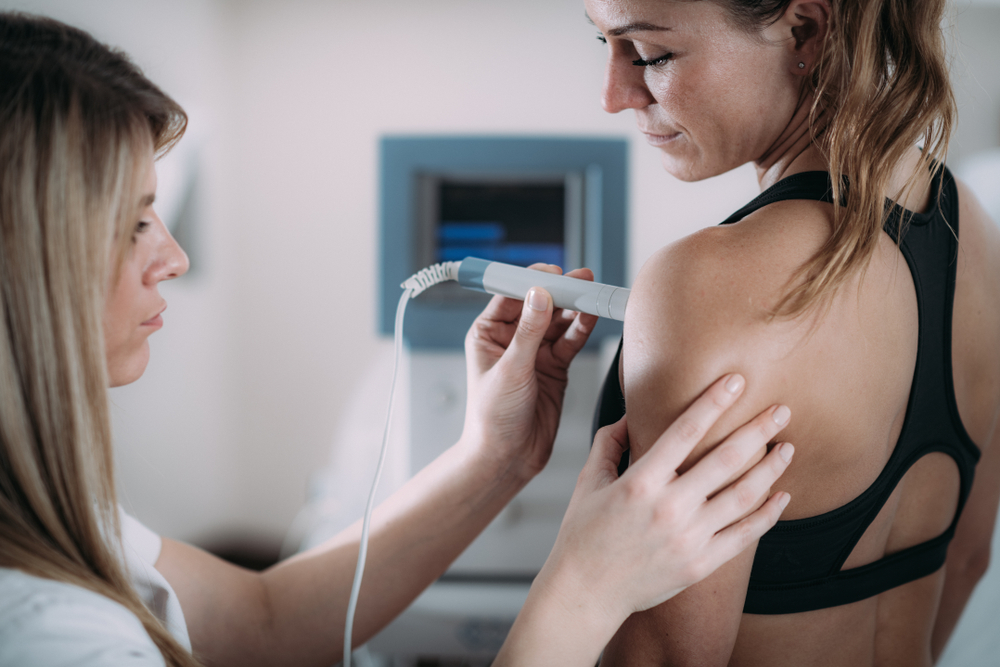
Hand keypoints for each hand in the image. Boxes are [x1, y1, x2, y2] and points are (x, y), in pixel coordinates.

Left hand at [460, 264, 598, 481]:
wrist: (507, 458)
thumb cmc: (492, 418)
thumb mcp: (510, 370)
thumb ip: (529, 332)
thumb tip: (539, 295)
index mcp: (488, 333)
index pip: (511, 295)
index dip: (533, 281)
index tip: (554, 273)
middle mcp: (511, 339)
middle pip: (539, 304)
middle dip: (560, 291)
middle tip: (582, 280)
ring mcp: (534, 352)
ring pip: (558, 321)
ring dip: (575, 308)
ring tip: (593, 294)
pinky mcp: (554, 367)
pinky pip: (570, 341)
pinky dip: (582, 329)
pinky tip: (592, 316)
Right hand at [500, 374, 791, 664]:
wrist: (586, 592)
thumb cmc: (583, 534)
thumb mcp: (588, 481)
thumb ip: (609, 443)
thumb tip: (631, 416)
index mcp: (640, 482)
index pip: (686, 430)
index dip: (714, 401)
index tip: (736, 380)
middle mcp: (669, 508)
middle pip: (727, 459)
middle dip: (758, 429)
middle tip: (781, 410)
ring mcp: (689, 538)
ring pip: (743, 496)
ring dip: (771, 468)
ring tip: (787, 448)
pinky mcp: (701, 563)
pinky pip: (745, 535)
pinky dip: (768, 514)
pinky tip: (782, 495)